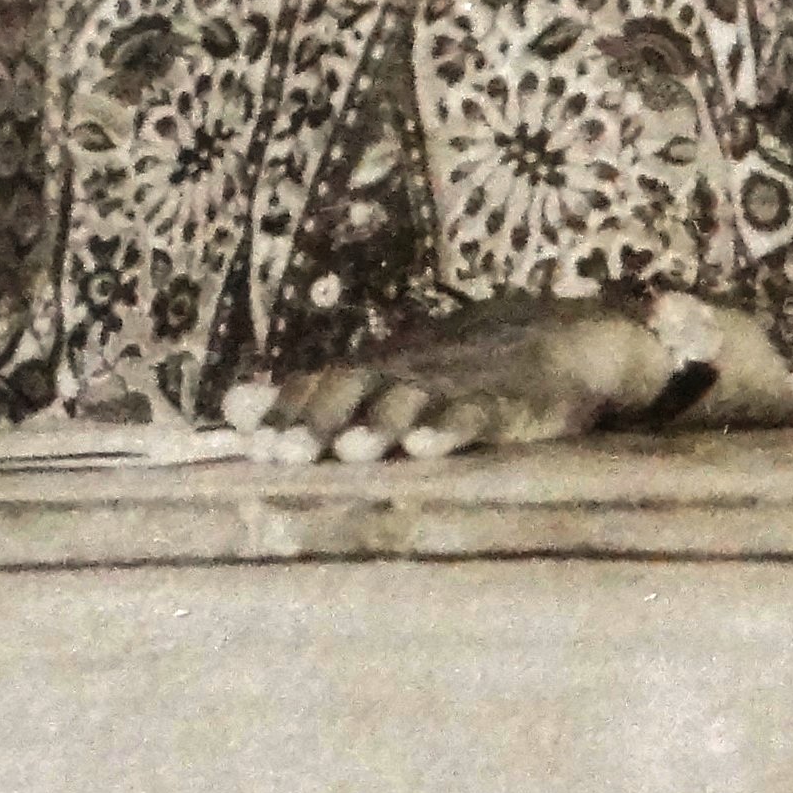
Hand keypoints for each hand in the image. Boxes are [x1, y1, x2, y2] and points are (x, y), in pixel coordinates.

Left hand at [220, 294, 688, 463]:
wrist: (561, 340)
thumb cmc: (454, 370)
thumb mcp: (383, 377)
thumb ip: (310, 396)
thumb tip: (231, 405)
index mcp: (378, 367)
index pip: (320, 382)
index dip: (288, 412)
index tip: (255, 446)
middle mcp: (410, 372)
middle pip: (356, 386)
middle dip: (321, 418)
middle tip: (288, 453)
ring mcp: (460, 385)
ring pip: (413, 399)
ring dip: (380, 422)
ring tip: (352, 450)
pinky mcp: (512, 404)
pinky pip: (480, 413)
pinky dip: (454, 427)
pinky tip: (430, 445)